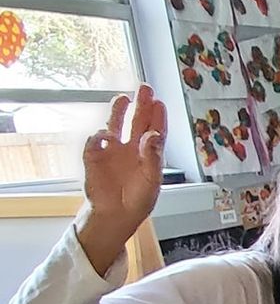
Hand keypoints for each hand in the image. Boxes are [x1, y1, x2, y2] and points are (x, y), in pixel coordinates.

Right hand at [78, 85, 167, 265]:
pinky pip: (94, 142)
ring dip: (117, 111)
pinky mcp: (94, 158)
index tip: (160, 103)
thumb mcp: (152, 181)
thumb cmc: (137, 200)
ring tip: (122, 98)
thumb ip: (154, 158)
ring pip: (115, 125)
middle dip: (141, 105)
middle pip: (137, 121)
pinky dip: (98, 136)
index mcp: (149, 154)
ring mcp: (112, 151)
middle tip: (145, 88)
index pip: (155, 131)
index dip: (158, 117)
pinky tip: (105, 134)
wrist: (114, 215)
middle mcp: (131, 148)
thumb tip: (153, 136)